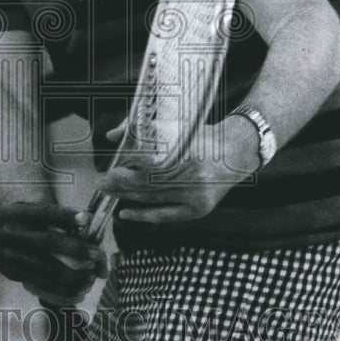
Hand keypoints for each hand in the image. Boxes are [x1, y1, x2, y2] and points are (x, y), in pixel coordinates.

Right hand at [0, 202, 106, 301]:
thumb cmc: (12, 221)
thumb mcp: (25, 209)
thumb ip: (50, 215)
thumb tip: (84, 221)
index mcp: (18, 214)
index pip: (43, 212)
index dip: (64, 215)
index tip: (85, 218)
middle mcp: (14, 234)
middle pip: (48, 243)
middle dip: (76, 250)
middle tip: (96, 255)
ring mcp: (14, 257)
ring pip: (48, 271)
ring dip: (74, 276)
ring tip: (91, 276)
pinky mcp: (16, 274)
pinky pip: (44, 286)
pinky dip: (65, 291)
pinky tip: (80, 289)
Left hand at [99, 121, 251, 224]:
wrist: (238, 151)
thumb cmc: (201, 135)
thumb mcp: (175, 125)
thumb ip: (142, 128)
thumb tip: (111, 135)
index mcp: (187, 150)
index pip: (147, 164)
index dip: (126, 169)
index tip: (109, 168)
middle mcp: (193, 174)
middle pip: (147, 183)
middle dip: (120, 184)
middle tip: (100, 182)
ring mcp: (197, 194)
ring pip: (152, 199)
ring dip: (127, 197)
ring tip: (108, 192)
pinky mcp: (200, 209)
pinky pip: (166, 215)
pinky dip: (143, 215)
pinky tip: (125, 213)